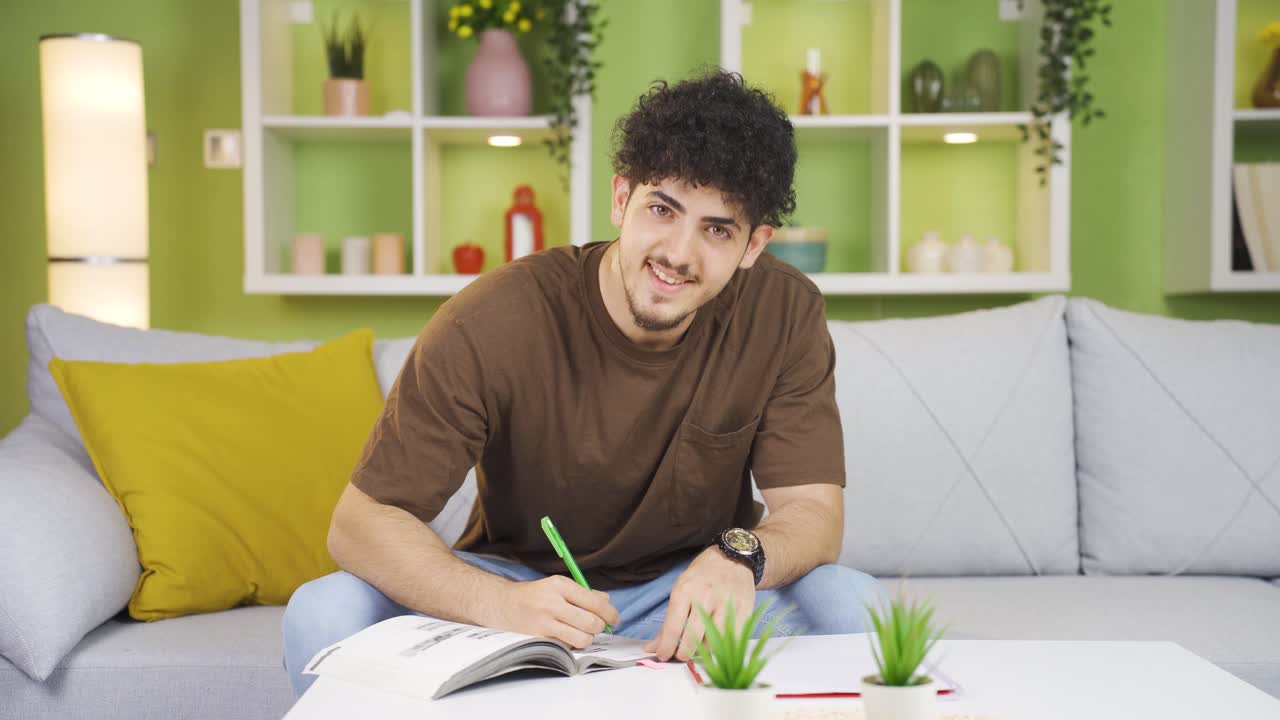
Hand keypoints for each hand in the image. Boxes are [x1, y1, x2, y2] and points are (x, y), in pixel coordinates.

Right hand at [489, 576, 620, 648]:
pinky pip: (567, 646)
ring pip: (583, 638)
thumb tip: (607, 602)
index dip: (610, 613)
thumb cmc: (535, 595)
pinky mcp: (538, 638)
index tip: (614, 619)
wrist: (502, 604)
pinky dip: (572, 644)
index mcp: (560, 585)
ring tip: (582, 633)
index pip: (595, 602)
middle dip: (599, 627)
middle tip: (597, 627)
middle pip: (592, 622)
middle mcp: (552, 602)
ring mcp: (544, 622)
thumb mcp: (557, 586)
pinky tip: (566, 636)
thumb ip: (584, 593)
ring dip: (587, 638)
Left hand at [643, 547, 754, 661]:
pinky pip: (731, 640)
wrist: (732, 558)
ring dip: (703, 652)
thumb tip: (652, 647)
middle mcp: (705, 597)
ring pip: (713, 642)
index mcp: (685, 591)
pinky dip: (722, 647)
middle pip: (692, 638)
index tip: (663, 656)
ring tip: (698, 650)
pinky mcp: (743, 611)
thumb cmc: (702, 575)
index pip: (673, 627)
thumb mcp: (680, 590)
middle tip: (680, 656)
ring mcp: (725, 605)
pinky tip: (715, 645)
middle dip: (683, 654)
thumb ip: (668, 622)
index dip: (666, 648)